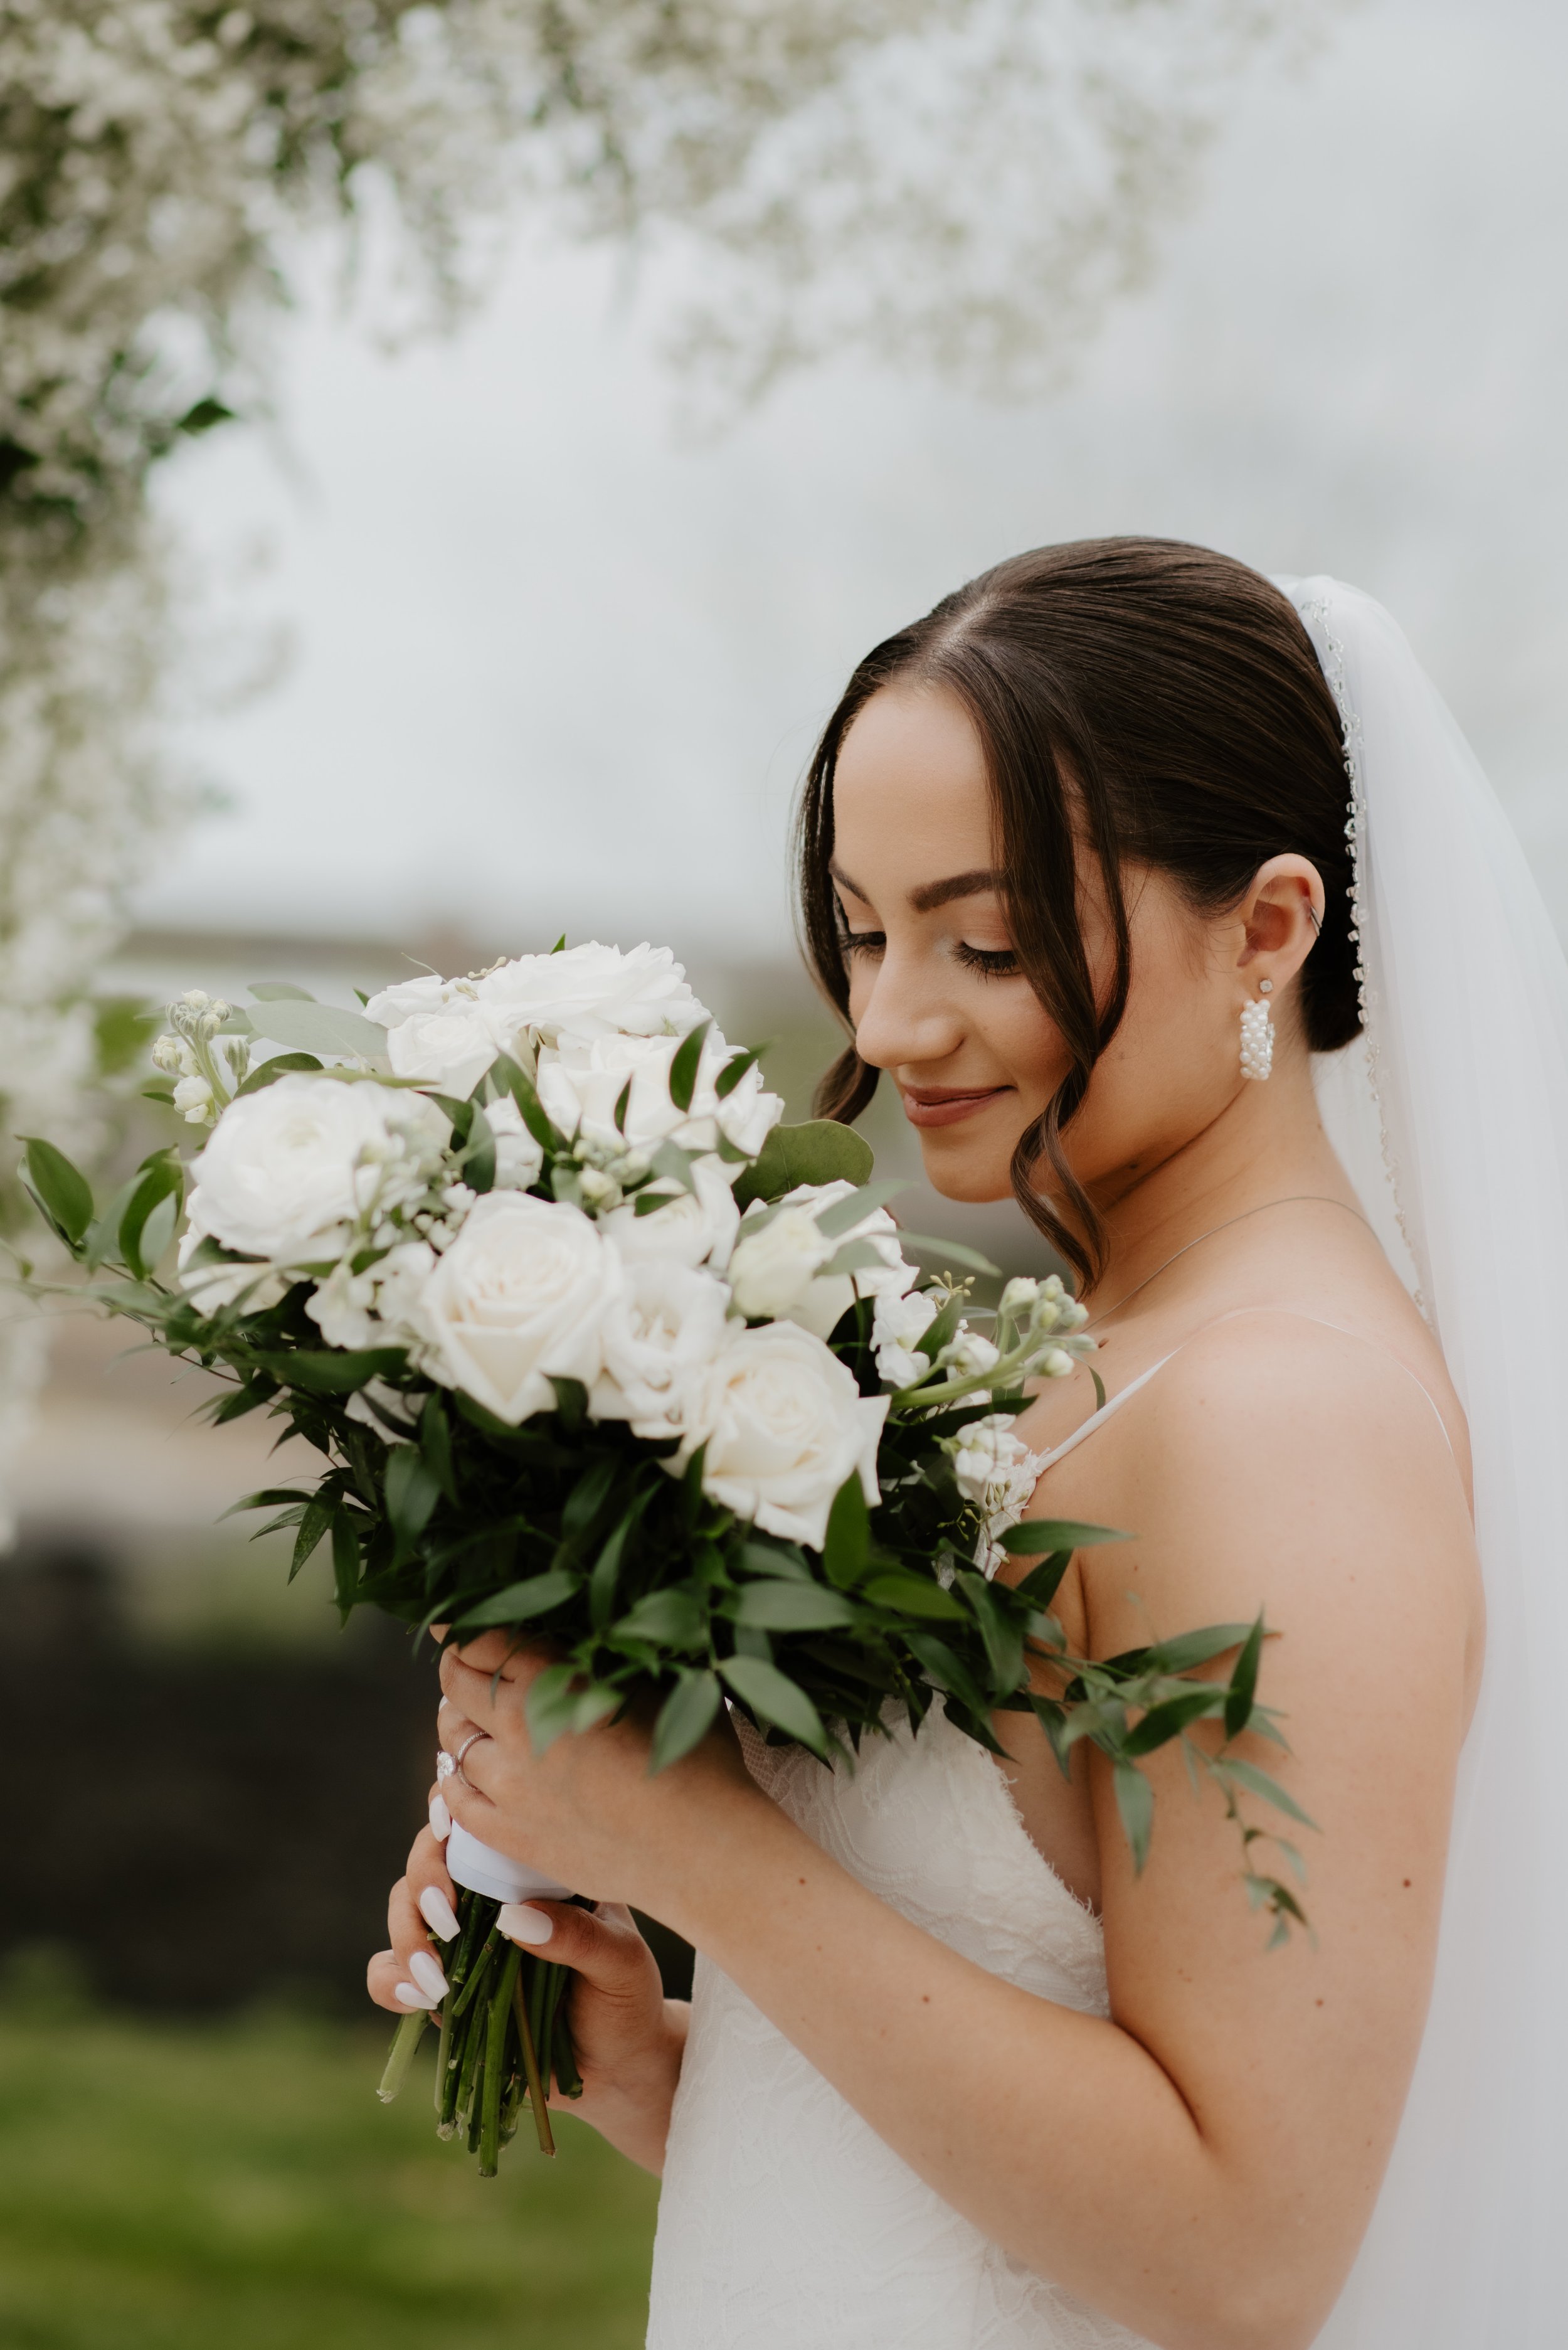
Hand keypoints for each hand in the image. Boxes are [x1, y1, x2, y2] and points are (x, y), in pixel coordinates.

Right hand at [367, 1796, 689, 2174]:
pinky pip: (390, 1972)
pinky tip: (417, 1998)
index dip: (449, 1812)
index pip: (479, 1820)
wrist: (615, 2065)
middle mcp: (487, 1892)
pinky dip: (389, 1979)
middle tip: (448, 1919)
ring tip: (435, 1979)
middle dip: (424, 1880)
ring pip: (401, 1906)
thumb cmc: (627, 1997)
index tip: (445, 1829)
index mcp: (531, 1867)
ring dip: (406, 1934)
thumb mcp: (621, 1962)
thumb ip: (579, 1938)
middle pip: (427, 1856)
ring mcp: (459, 1939)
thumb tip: (513, 1916)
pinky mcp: (440, 1987)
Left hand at [431, 1629, 757, 1917]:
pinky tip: (466, 1770)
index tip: (456, 1621)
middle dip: (457, 1666)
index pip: (483, 1640)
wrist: (706, 1851)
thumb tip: (588, 1635)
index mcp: (554, 1681)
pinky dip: (454, 1778)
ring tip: (469, 1712)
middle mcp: (520, 1730)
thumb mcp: (657, 1685)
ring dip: (456, 1721)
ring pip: (453, 1742)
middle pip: (457, 1686)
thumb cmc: (700, 1759)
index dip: (464, 1625)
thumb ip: (608, 1660)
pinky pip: (457, 1801)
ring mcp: (511, 1789)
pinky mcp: (513, 1837)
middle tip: (465, 1660)